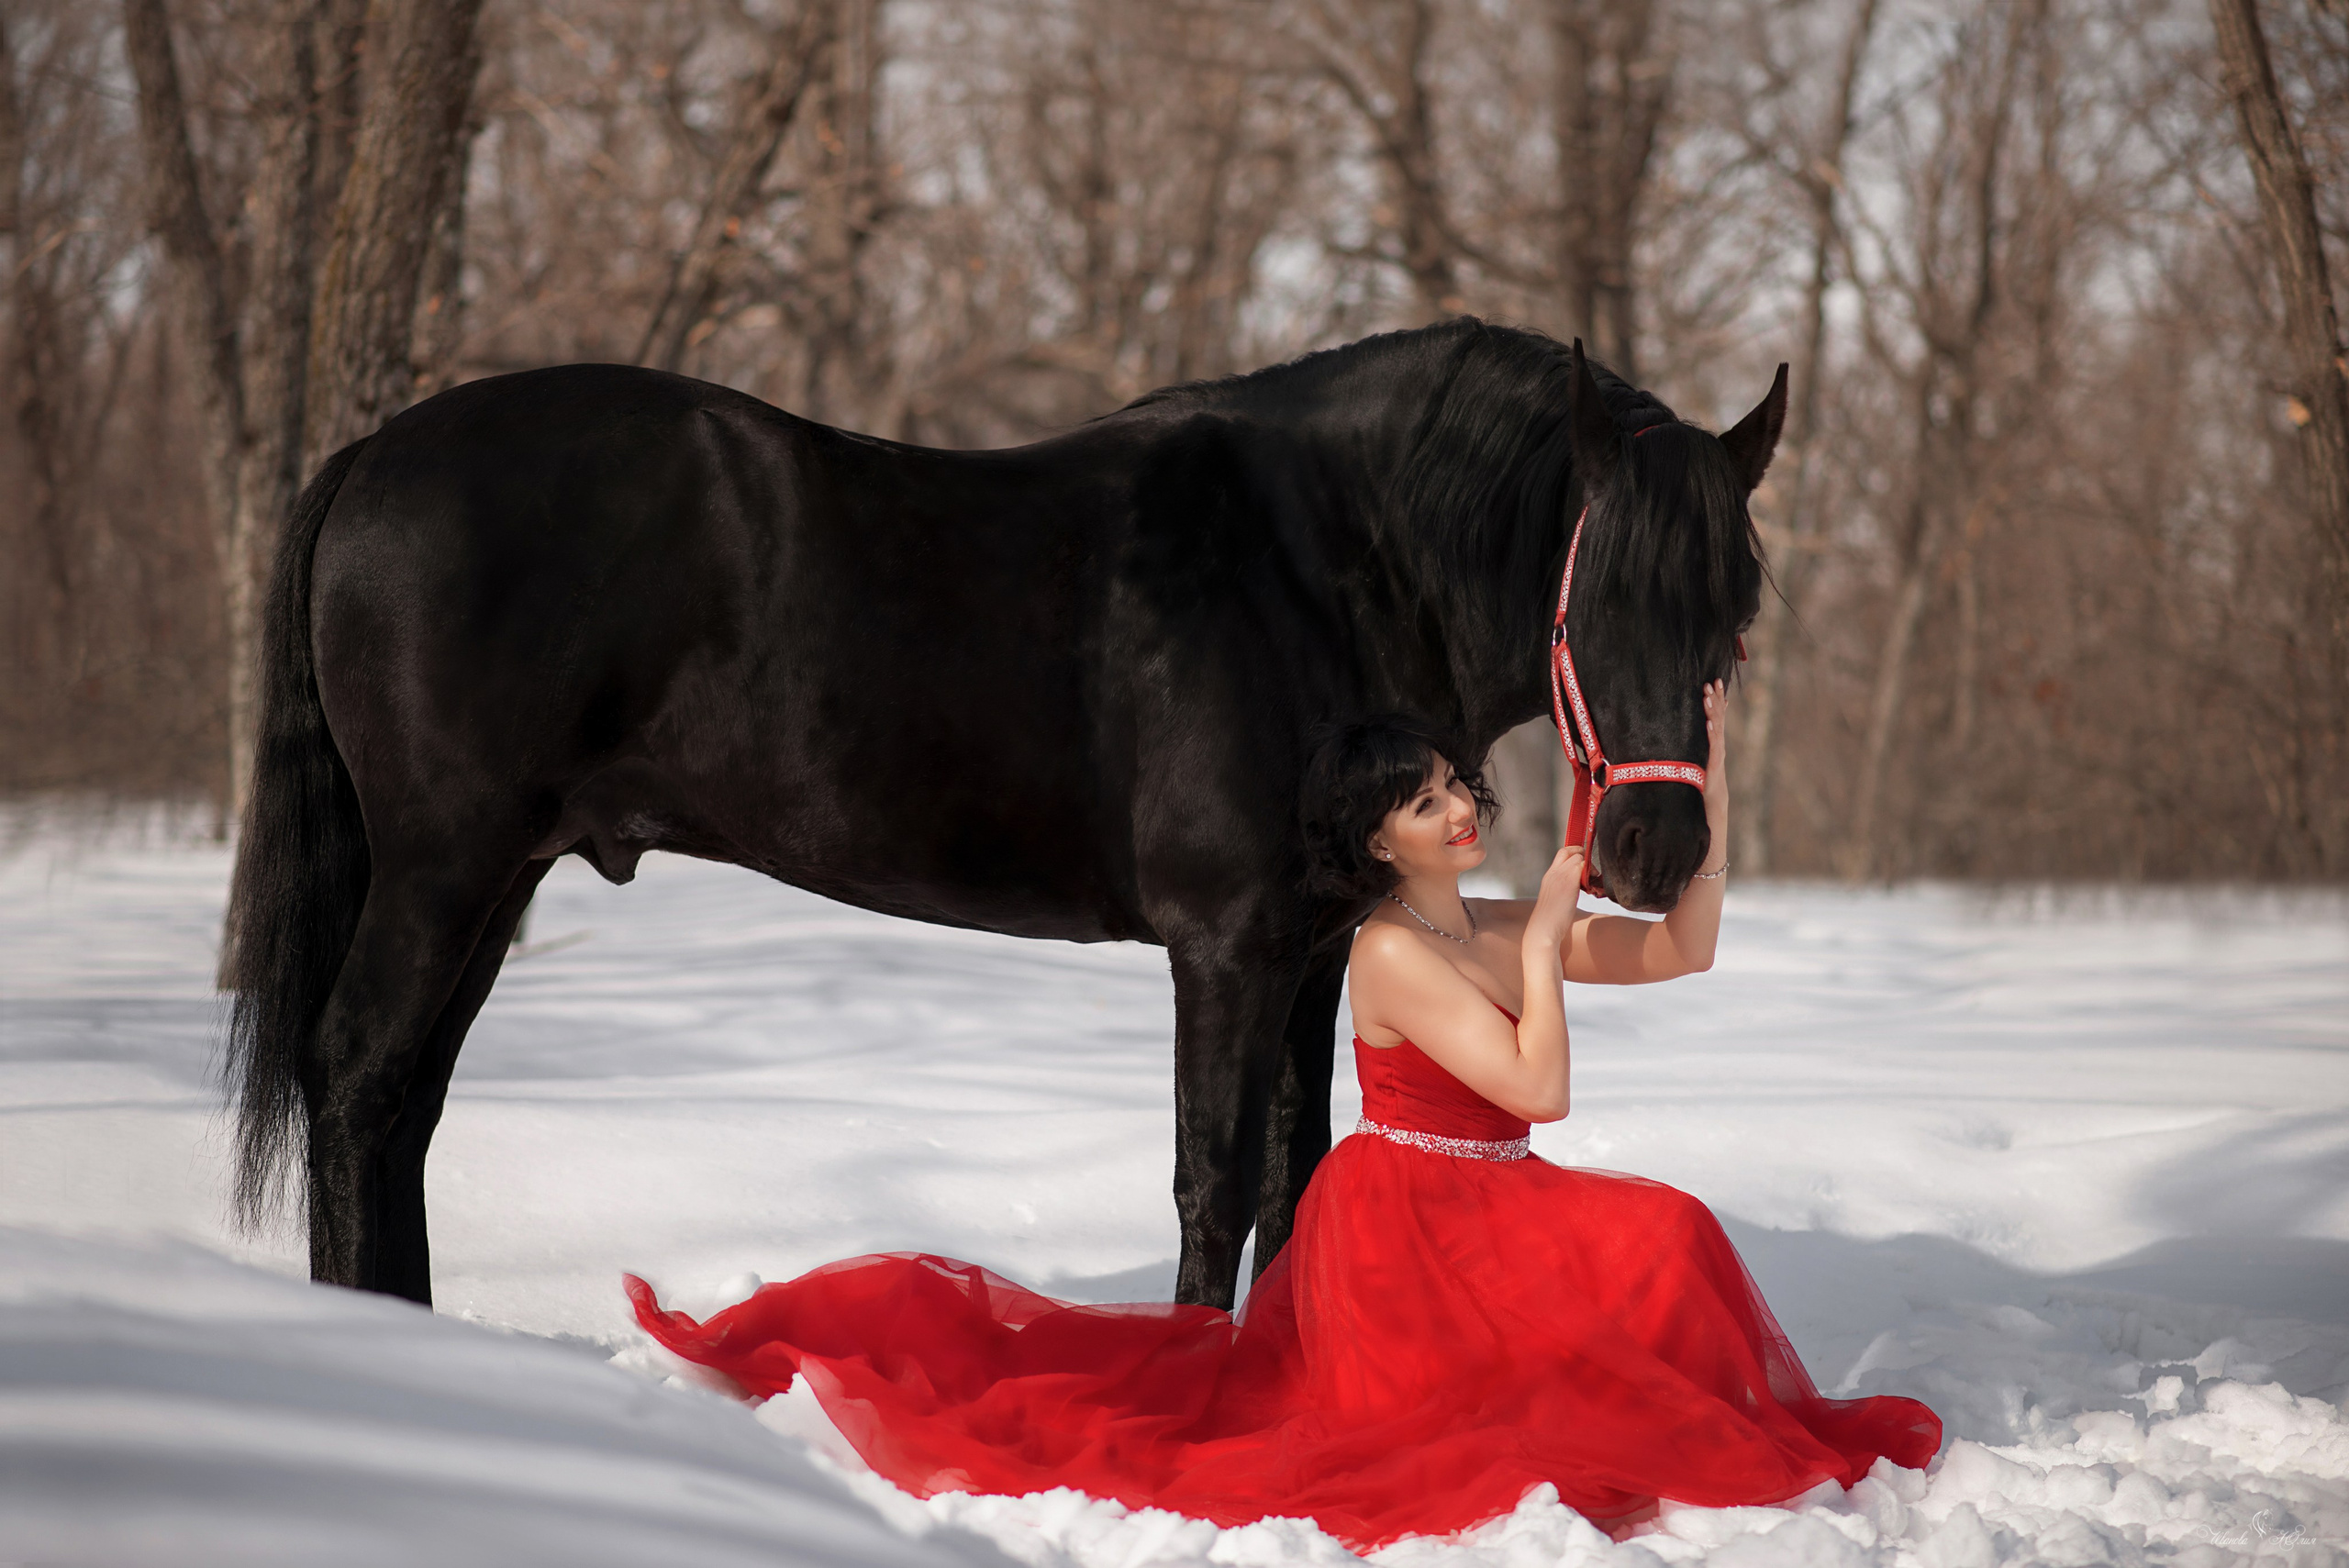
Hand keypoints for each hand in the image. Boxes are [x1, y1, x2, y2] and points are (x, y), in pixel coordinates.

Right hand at [1531, 842, 1585, 936]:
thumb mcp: (1554, 899)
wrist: (1543, 929)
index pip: (1562, 854)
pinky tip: (1593, 884)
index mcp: (1549, 876)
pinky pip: (1582, 866)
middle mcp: (1553, 873)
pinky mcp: (1569, 882)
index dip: (1574, 854)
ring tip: (1593, 879)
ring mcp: (1560, 876)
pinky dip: (1590, 871)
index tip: (1583, 864)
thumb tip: (1574, 889)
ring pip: (1578, 857)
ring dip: (1589, 865)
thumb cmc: (1550, 920)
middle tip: (1591, 870)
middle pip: (1569, 850)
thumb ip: (1562, 889)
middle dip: (1583, 855)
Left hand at [1701, 680, 1727, 818]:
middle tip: (1711, 682)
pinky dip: (1711, 733)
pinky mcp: (1714, 761)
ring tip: (1706, 696)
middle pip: (1719, 716)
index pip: (1719, 713)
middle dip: (1715, 698)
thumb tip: (1707, 721)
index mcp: (1717, 738)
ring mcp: (1718, 751)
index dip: (1719, 696)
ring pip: (1716, 727)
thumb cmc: (1707, 773)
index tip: (1716, 679)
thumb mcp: (1707, 752)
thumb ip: (1709, 737)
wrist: (1713, 797)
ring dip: (1711, 711)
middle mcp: (1719, 742)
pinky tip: (1708, 723)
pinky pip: (1713, 745)